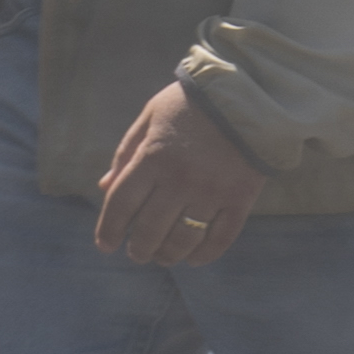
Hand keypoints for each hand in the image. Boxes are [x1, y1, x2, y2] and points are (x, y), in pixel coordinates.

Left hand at [95, 81, 266, 264]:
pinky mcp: (241, 198)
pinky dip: (205, 253)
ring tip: (162, 257)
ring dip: (168, 254)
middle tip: (137, 254)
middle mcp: (180, 179)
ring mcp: (212, 191)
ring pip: (184, 238)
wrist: (249, 94)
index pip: (121, 204)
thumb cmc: (190, 104)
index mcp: (152, 158)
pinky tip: (194, 259)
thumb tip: (104, 187)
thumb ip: (125, 154)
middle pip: (151, 229)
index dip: (109, 229)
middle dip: (139, 248)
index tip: (105, 245)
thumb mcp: (149, 118)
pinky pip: (221, 237)